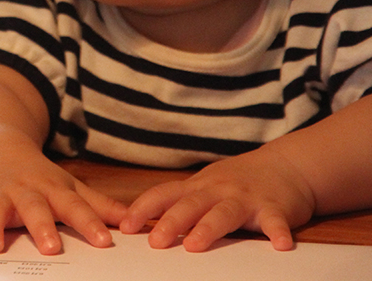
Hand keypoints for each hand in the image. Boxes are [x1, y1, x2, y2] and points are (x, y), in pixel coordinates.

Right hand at [0, 137, 125, 254]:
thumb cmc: (37, 176)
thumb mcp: (68, 185)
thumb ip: (98, 205)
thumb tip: (134, 221)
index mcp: (52, 189)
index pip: (74, 206)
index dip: (89, 223)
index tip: (104, 242)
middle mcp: (24, 191)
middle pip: (34, 207)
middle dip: (41, 226)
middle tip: (52, 248)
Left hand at [120, 147, 315, 250]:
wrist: (286, 165)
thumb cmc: (238, 181)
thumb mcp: (205, 187)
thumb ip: (181, 204)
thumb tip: (146, 226)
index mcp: (197, 187)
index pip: (163, 194)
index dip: (142, 208)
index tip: (124, 226)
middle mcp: (217, 189)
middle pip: (189, 205)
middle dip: (170, 222)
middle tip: (154, 242)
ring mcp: (245, 197)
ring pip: (224, 213)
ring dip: (208, 228)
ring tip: (194, 246)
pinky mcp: (275, 207)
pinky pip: (275, 220)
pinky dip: (277, 232)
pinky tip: (280, 245)